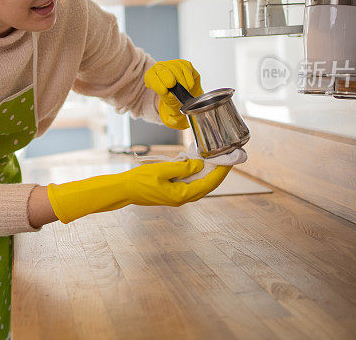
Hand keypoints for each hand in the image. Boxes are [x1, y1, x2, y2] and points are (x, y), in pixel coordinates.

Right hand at [47, 158, 228, 223]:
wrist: (124, 190)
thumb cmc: (140, 180)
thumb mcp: (162, 171)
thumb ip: (183, 168)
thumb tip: (199, 165)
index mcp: (183, 195)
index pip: (209, 183)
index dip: (222, 171)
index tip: (231, 160)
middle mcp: (183, 198)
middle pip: (208, 185)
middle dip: (219, 172)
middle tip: (228, 157)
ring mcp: (178, 196)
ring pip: (200, 184)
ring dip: (209, 173)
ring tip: (216, 159)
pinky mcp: (172, 192)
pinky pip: (190, 183)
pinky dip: (197, 174)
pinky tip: (198, 164)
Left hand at [144, 59, 202, 128]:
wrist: (185, 97)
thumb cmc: (174, 100)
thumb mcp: (168, 104)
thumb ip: (169, 100)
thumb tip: (172, 97)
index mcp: (151, 78)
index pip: (151, 78)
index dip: (157, 83)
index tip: (164, 90)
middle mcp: (160, 68)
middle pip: (163, 70)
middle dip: (167, 77)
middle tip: (172, 85)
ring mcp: (172, 64)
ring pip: (176, 68)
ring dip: (181, 81)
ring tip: (184, 90)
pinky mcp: (184, 64)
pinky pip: (187, 68)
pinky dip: (189, 78)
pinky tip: (189, 85)